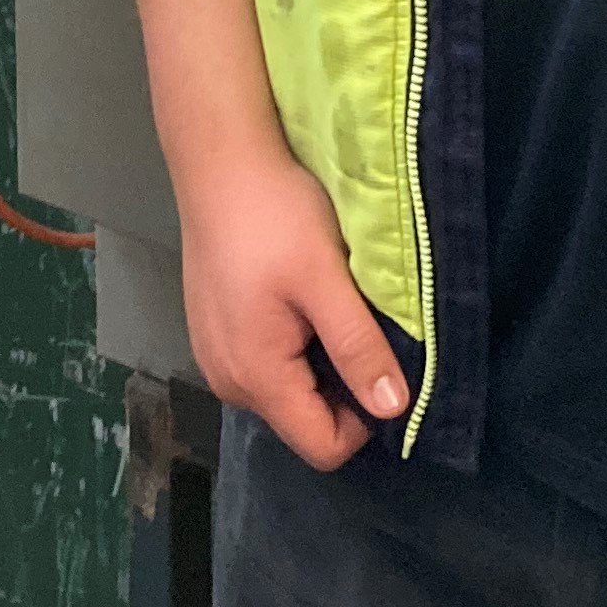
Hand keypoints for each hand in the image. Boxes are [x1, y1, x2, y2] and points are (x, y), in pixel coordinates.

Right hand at [176, 141, 409, 470]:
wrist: (217, 160)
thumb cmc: (274, 215)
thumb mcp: (327, 279)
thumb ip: (358, 348)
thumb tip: (396, 409)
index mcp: (255, 376)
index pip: (323, 447)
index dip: (364, 419)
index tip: (379, 361)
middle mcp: (226, 380)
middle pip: (303, 420)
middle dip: (339, 385)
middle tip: (351, 320)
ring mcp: (213, 355)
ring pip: (285, 391)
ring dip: (315, 361)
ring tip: (321, 301)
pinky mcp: (211, 330)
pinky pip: (263, 363)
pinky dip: (289, 343)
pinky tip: (291, 292)